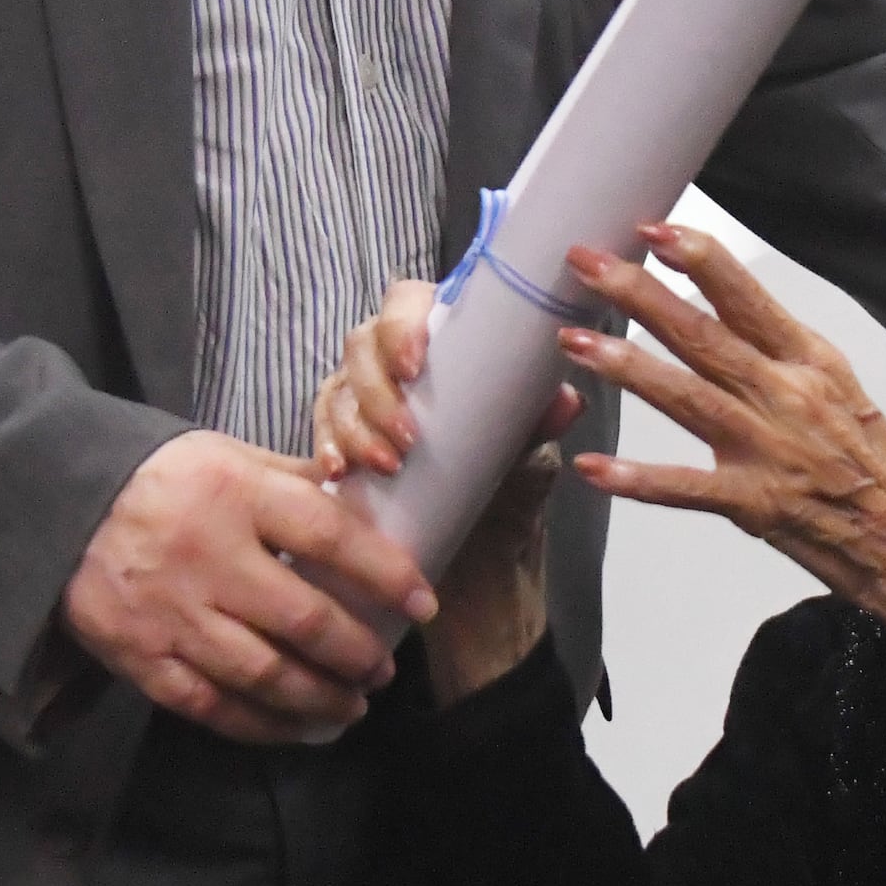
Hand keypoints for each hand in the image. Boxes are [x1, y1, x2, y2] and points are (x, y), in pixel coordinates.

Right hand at [61, 430, 434, 745]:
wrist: (53, 506)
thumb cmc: (158, 479)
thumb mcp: (225, 454)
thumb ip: (292, 480)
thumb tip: (365, 498)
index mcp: (237, 494)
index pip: (331, 538)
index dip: (386, 574)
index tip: (423, 601)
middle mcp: (209, 557)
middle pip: (304, 621)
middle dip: (356, 655)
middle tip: (382, 669)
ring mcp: (174, 614)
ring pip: (264, 675)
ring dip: (320, 699)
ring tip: (351, 706)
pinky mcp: (142, 658)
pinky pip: (213, 706)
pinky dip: (261, 725)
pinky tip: (293, 728)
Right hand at [309, 281, 576, 700]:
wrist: (483, 581)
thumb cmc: (507, 505)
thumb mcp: (526, 467)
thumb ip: (537, 430)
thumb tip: (566, 401)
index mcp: (446, 352)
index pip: (408, 303)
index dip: (402, 322)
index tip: (413, 362)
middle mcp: (397, 372)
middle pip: (362, 345)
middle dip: (378, 389)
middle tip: (405, 437)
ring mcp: (364, 410)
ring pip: (336, 391)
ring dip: (355, 426)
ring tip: (384, 465)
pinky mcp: (342, 455)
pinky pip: (319, 438)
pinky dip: (326, 450)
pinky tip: (337, 473)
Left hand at [553, 220, 885, 609]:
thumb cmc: (872, 461)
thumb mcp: (833, 386)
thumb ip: (774, 349)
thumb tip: (718, 306)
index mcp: (808, 360)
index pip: (746, 297)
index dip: (697, 259)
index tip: (650, 229)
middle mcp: (786, 395)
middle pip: (702, 335)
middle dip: (638, 294)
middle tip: (586, 263)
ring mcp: (769, 449)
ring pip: (687, 396)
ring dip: (626, 366)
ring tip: (574, 341)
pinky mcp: (756, 503)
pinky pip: (686, 488)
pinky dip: (637, 479)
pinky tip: (594, 468)